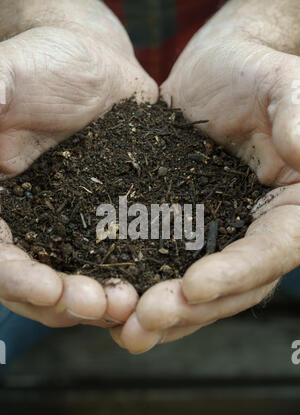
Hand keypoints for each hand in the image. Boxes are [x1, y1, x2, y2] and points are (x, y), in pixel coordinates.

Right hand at [0, 0, 157, 327]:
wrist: (98, 70)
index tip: (49, 288)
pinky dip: (136, 285)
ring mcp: (75, 234)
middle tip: (101, 305)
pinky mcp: (114, 228)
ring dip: (102, 305)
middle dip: (66, 303)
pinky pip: (121, 267)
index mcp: (1, 207)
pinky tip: (157, 289)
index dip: (17, 279)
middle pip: (37, 288)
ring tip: (131, 306)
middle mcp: (34, 229)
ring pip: (79, 287)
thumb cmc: (46, 65)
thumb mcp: (11, 75)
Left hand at [110, 4, 299, 352]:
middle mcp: (258, 233)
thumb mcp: (282, 85)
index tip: (194, 285)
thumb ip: (297, 116)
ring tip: (127, 332)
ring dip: (165, 316)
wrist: (217, 71)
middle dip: (190, 308)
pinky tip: (116, 308)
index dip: (238, 273)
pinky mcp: (183, 231)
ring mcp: (219, 237)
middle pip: (234, 287)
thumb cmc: (255, 72)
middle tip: (145, 321)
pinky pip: (167, 269)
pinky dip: (146, 292)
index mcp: (292, 208)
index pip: (273, 250)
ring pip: (199, 292)